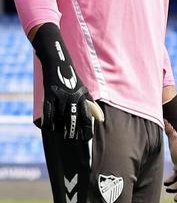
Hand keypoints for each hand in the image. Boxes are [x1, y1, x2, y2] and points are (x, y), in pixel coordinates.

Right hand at [32, 26, 103, 140]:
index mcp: (82, 97)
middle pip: (72, 120)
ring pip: (59, 118)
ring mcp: (60, 97)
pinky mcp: (49, 95)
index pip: (87, 117)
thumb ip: (92, 106)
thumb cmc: (73, 80)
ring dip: (60, 128)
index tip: (86, 139)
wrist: (58, 64)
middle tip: (71, 139)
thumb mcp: (84, 91)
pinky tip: (48, 127)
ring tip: (61, 133)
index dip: (87, 129)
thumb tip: (102, 119)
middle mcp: (72, 98)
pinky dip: (48, 122)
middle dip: (72, 132)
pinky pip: (48, 113)